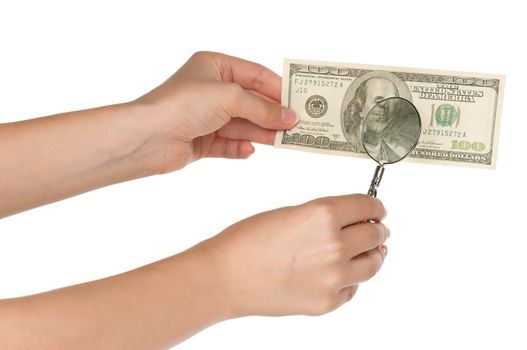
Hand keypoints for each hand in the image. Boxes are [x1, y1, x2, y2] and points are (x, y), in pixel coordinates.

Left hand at [134, 51, 296, 172]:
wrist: (148, 136)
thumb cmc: (183, 104)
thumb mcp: (230, 97)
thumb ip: (262, 108)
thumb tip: (289, 118)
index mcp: (215, 67)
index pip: (255, 75)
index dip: (278, 88)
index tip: (299, 100)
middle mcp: (210, 90)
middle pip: (251, 102)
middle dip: (272, 114)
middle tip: (298, 124)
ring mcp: (206, 117)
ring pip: (242, 125)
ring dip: (262, 132)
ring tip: (285, 140)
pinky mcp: (201, 140)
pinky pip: (228, 144)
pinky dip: (240, 147)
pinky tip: (250, 150)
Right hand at [188, 194, 388, 316]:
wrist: (225, 277)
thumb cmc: (248, 241)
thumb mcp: (291, 213)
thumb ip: (325, 216)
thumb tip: (353, 221)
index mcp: (324, 215)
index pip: (367, 206)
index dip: (375, 206)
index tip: (377, 208)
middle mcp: (334, 245)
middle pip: (375, 235)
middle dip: (376, 229)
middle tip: (376, 228)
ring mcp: (333, 277)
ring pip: (373, 264)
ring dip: (373, 255)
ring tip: (369, 251)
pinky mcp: (327, 302)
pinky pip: (353, 288)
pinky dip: (352, 279)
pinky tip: (342, 272)